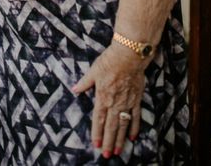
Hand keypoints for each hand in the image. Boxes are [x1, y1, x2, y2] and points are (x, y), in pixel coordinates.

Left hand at [72, 43, 145, 158]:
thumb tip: (74, 89)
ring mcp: (127, 102)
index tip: (96, 145)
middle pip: (111, 127)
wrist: (129, 55)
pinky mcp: (136, 99)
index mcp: (102, 97)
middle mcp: (115, 103)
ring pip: (123, 125)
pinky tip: (133, 136)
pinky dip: (134, 127)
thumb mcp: (93, 70)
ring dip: (120, 139)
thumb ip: (85, 82)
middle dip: (108, 142)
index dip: (97, 133)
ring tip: (118, 151)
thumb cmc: (110, 61)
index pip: (98, 120)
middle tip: (107, 155)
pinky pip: (136, 116)